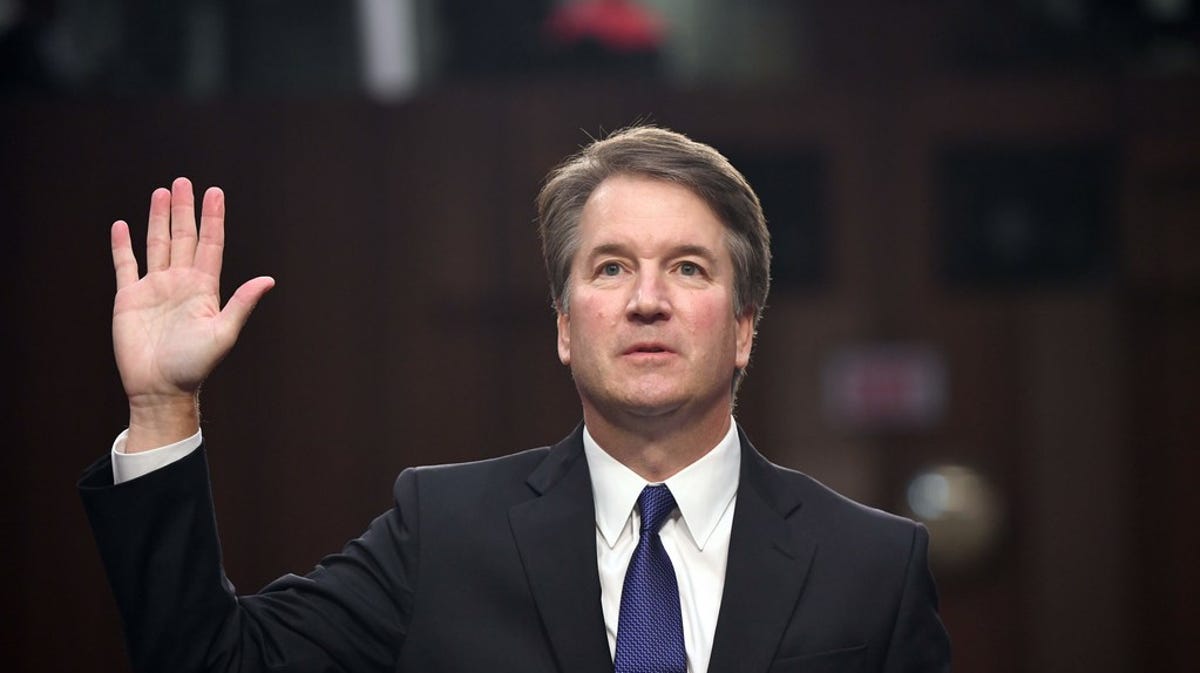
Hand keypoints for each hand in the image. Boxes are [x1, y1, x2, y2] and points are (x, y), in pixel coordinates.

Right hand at [111, 178, 273, 451]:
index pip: (210, 245)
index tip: (215, 192)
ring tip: (161, 192)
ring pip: (157, 244)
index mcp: (204, 288)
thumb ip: (242, 304)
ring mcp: (155, 288)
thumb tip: (268, 280)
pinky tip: (123, 225)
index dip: (212, 218)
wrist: (160, 388)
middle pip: (183, 237)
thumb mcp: (223, 333)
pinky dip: (123, 245)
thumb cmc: (194, 366)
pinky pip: (125, 265)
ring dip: (159, 219)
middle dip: (184, 209)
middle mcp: (180, 283)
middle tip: (184, 181)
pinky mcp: (130, 298)